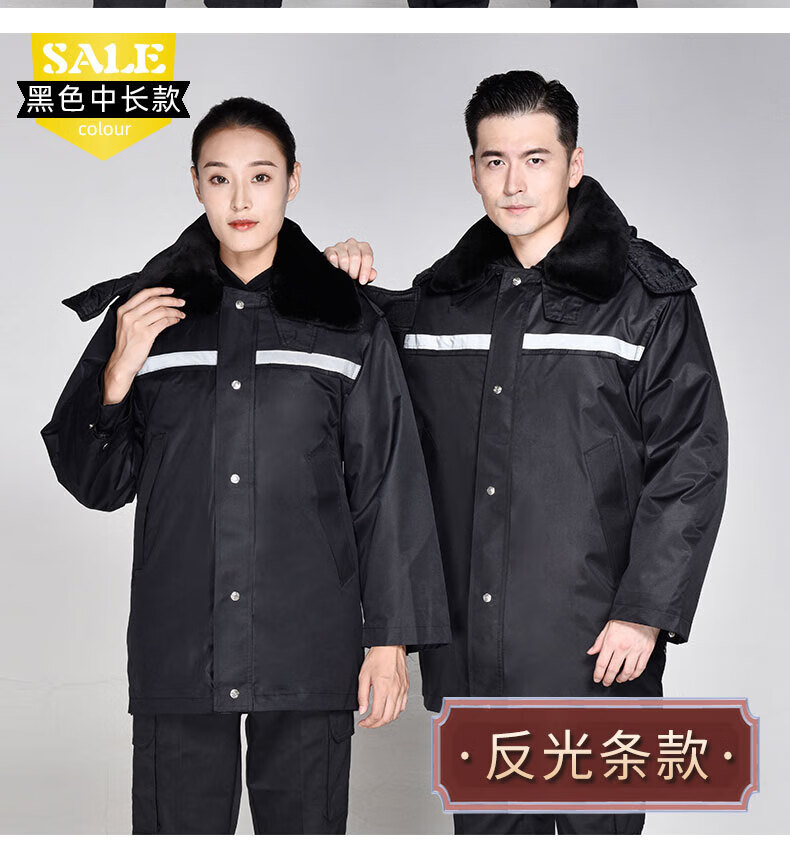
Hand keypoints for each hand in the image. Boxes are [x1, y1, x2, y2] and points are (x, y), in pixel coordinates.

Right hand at [103, 286, 185, 403]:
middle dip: (171, 300)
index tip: (171, 290)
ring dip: (174, 311)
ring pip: (161, 311)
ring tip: (180, 314)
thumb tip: (157, 305)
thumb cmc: (126, 345)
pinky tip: (176, 321)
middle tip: (181, 302)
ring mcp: (137, 325)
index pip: (144, 294)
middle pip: (155, 301)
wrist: (122, 362)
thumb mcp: (126, 324)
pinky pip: (163, 322)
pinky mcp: (146, 334)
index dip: (159, 290)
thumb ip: (137, 313)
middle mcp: (129, 315)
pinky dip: (172, 320)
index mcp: (123, 310)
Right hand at [323, 238, 377, 284]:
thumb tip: (372, 275)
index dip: (365, 270)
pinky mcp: (330, 250)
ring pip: (344, 259)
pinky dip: (335, 266)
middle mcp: (352, 244)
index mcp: (363, 247)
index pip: (367, 256)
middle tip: (352, 278)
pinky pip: (333, 258)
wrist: (338, 267)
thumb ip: (370, 274)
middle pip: (355, 257)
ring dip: (344, 270)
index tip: (362, 281)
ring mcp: (340, 245)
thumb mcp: (363, 272)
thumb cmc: (352, 269)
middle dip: (354, 272)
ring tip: (345, 274)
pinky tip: (337, 269)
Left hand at [357, 645, 407, 727]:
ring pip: (396, 714)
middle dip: (376, 724)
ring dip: (386, 720)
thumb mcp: (363, 676)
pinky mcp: (406, 687)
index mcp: (383, 689)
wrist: (390, 646)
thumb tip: (362, 710)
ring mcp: (402, 690)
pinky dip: (395, 712)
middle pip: (387, 718)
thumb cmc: (378, 657)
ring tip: (377, 718)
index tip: (363, 723)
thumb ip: (362, 696)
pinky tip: (389, 710)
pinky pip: (403, 705)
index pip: (377, 715)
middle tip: (369, 723)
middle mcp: (395, 691)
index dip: (369, 723)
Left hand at [587, 620, 659, 686]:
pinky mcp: (646, 651)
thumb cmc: (625, 618)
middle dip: (608, 679)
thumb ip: (599, 641)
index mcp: (611, 641)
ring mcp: (635, 650)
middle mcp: (623, 647)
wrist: (642, 612)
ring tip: (618, 680)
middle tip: (606, 682)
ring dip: (621, 678)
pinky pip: (640, 668)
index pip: (602, 663)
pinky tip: (630, 676)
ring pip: (627, 672)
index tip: (597, 678)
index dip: (598, 673)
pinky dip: (634, 675)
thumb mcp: (607, 627)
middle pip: (613, 670)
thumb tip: (591, 652)